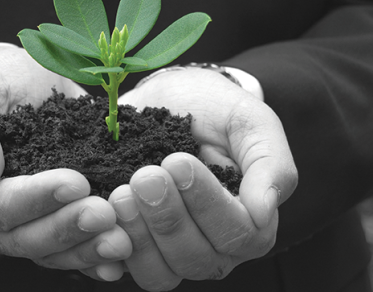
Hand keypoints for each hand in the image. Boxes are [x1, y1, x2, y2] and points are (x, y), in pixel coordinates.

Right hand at [0, 45, 131, 278]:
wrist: (32, 86)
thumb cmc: (0, 85)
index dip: (34, 199)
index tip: (75, 182)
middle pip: (25, 237)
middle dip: (67, 227)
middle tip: (105, 212)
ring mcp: (19, 230)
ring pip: (50, 253)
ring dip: (86, 248)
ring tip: (121, 238)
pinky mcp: (50, 230)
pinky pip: (70, 254)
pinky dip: (94, 256)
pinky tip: (121, 254)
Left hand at [112, 68, 296, 290]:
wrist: (170, 98)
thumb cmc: (215, 110)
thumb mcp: (250, 122)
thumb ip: (270, 163)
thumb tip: (265, 211)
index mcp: (250, 221)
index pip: (237, 234)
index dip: (206, 204)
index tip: (177, 161)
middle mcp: (214, 246)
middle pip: (196, 259)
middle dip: (168, 218)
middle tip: (145, 175)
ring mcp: (173, 250)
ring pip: (161, 274)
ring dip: (139, 237)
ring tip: (122, 193)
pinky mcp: (137, 245)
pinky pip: (124, 266)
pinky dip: (111, 246)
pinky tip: (103, 214)